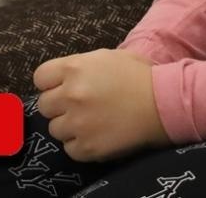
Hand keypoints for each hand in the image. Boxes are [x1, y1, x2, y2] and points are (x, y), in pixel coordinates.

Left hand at [34, 49, 168, 161]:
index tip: (62, 88)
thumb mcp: (108, 57)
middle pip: (44, 105)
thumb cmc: (140, 76)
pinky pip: (69, 149)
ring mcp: (77, 123)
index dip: (51, 83)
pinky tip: (98, 135)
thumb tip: (64, 77)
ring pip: (55, 129)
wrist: (164, 103)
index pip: (40, 77)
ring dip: (70, 126)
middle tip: (80, 106)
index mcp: (74, 68)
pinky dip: (81, 145)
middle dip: (59, 106)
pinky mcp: (86, 147)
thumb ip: (82, 65)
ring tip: (91, 122)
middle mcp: (70, 95)